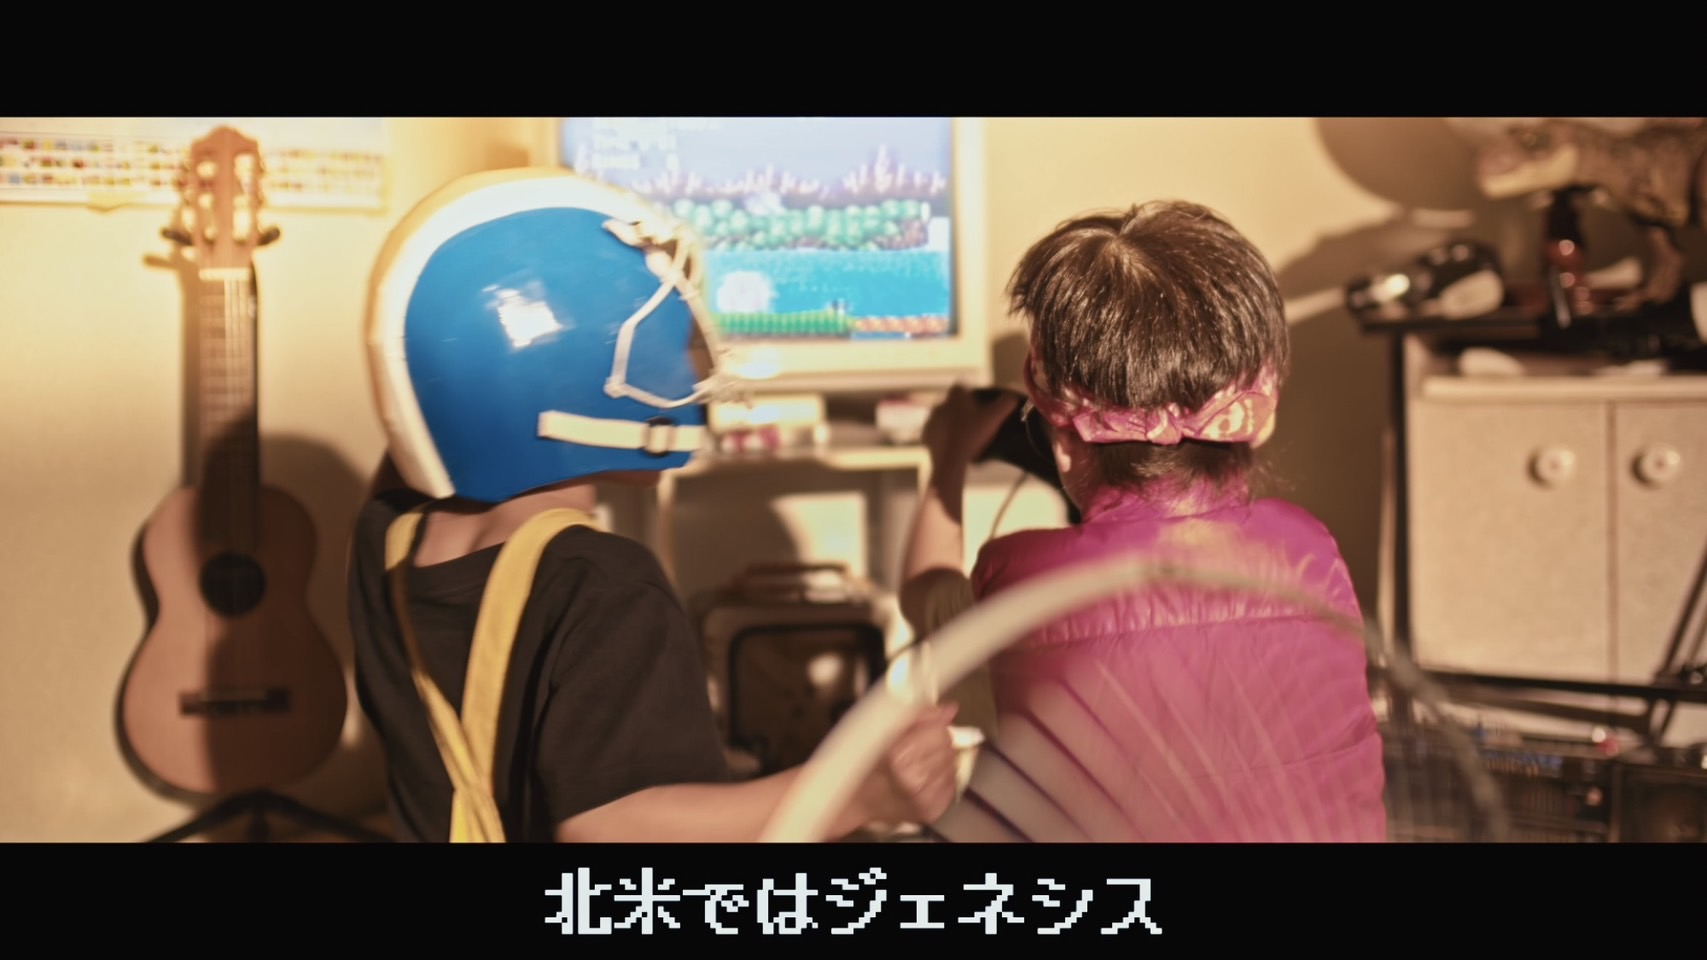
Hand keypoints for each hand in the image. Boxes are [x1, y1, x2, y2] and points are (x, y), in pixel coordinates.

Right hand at [854, 703, 961, 826]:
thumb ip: (918, 716)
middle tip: (916, 749)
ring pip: (952, 766)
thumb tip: (950, 709)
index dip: (933, 727)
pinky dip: (941, 779)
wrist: (856, 799)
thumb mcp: (883, 731)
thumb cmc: (866, 762)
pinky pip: (952, 785)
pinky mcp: (931, 811)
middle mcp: (913, 778)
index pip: (940, 731)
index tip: (922, 731)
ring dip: (940, 762)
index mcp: (898, 755)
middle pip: (947, 748)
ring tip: (918, 765)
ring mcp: (924, 798)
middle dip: (936, 744)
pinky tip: (923, 779)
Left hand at [922, 385, 1021, 475]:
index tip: (977, 405)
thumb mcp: (994, 418)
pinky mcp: (925, 436)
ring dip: (949, 423)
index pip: (961, 388)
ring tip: (962, 436)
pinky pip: (934, 433)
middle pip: (951, 403)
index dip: (969, 395)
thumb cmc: (972, 434)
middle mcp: (940, 405)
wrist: (951, 459)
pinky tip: (951, 445)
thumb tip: (1013, 396)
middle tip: (973, 422)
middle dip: (959, 410)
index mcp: (955, 397)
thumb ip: (1006, 403)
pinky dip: (941, 437)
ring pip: (941, 418)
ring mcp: (930, 421)